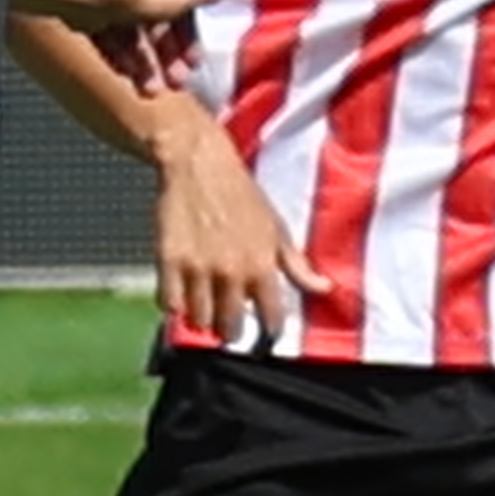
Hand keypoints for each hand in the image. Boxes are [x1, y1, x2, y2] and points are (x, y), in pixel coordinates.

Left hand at [13, 0, 227, 95]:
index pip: (185, 3)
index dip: (191, 36)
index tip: (194, 63)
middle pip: (159, 22)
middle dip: (168, 57)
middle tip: (175, 83)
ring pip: (135, 34)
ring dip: (146, 64)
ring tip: (151, 90)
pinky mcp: (90, 10)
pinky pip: (111, 37)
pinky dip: (121, 57)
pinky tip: (127, 76)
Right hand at [152, 116, 324, 354]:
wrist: (200, 164)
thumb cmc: (243, 195)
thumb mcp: (278, 228)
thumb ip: (298, 265)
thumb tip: (325, 289)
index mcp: (263, 265)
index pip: (272, 320)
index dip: (269, 328)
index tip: (265, 327)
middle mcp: (232, 271)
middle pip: (231, 328)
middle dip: (231, 331)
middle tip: (228, 324)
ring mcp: (198, 268)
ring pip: (199, 321)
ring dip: (202, 320)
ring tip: (204, 308)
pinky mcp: (169, 261)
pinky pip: (169, 305)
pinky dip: (175, 306)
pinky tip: (182, 294)